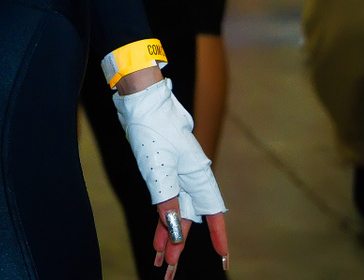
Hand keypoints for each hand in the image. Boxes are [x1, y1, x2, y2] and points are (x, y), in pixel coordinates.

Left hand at [113, 78, 226, 279]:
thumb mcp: (159, 169)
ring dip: (167, 237)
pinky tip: (155, 240)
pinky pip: (163, 204)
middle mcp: (190, 178)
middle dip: (180, 246)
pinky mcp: (161, 172)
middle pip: (191, 219)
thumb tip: (175, 230)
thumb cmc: (154, 129)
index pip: (213, 213)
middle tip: (170, 271)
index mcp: (197, 176)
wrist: (140, 100)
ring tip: (159, 263)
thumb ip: (167, 202)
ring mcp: (176, 175)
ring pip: (175, 214)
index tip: (223, 258)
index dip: (218, 236)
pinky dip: (159, 222)